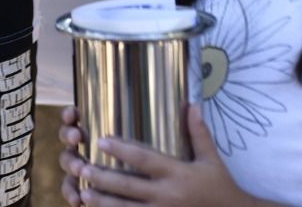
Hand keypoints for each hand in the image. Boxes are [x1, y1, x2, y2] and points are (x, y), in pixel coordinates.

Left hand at [60, 105, 249, 205]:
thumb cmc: (221, 187)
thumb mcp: (211, 159)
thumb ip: (198, 132)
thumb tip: (191, 103)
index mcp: (178, 174)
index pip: (145, 159)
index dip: (122, 151)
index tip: (101, 140)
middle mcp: (168, 195)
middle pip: (128, 186)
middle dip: (102, 178)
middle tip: (80, 167)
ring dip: (103, 202)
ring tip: (82, 193)